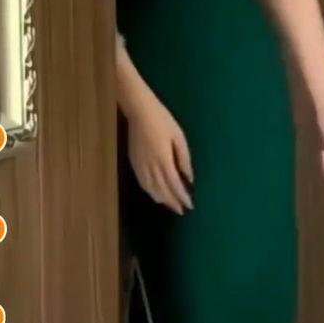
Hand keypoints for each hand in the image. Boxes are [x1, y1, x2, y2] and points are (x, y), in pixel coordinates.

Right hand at [127, 90, 193, 214]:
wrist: (140, 111)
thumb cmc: (163, 121)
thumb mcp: (179, 137)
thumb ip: (184, 159)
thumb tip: (189, 178)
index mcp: (163, 160)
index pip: (174, 184)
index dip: (181, 197)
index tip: (189, 205)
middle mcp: (151, 167)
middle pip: (162, 190)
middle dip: (172, 202)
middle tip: (181, 210)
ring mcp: (140, 166)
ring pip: (151, 189)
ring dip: (162, 199)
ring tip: (170, 205)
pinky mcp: (134, 163)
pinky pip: (142, 183)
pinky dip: (150, 192)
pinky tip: (156, 195)